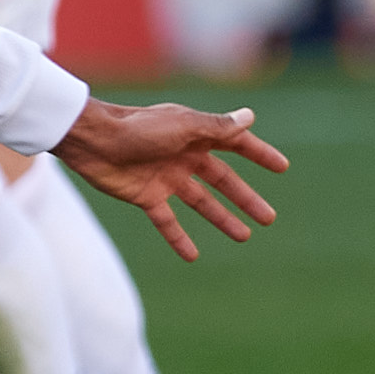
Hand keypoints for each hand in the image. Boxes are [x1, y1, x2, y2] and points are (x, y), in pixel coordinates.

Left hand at [54, 98, 289, 261]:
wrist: (92, 141)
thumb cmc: (138, 127)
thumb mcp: (183, 126)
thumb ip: (217, 128)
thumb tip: (250, 117)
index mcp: (196, 134)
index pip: (236, 144)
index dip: (259, 155)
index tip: (282, 168)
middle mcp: (184, 156)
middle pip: (223, 181)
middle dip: (246, 199)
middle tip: (269, 218)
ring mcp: (167, 178)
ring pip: (202, 203)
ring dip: (222, 219)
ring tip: (244, 236)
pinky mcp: (147, 197)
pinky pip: (168, 222)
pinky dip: (179, 238)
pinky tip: (193, 256)